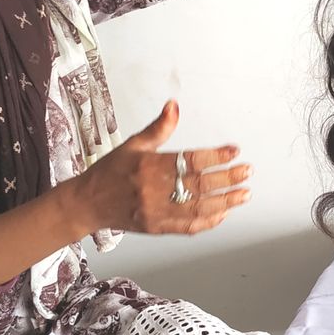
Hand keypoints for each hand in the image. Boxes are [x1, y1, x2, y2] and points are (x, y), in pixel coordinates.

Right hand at [72, 100, 251, 235]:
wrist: (87, 203)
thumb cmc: (110, 172)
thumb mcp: (132, 144)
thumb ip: (158, 128)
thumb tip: (174, 106)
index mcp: (149, 166)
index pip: (190, 160)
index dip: (215, 157)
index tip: (233, 151)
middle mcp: (153, 190)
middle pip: (199, 186)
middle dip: (228, 179)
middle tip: (246, 172)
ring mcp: (155, 212)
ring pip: (198, 209)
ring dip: (225, 202)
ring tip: (243, 194)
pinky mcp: (156, 228)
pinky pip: (187, 227)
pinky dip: (208, 222)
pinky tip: (223, 213)